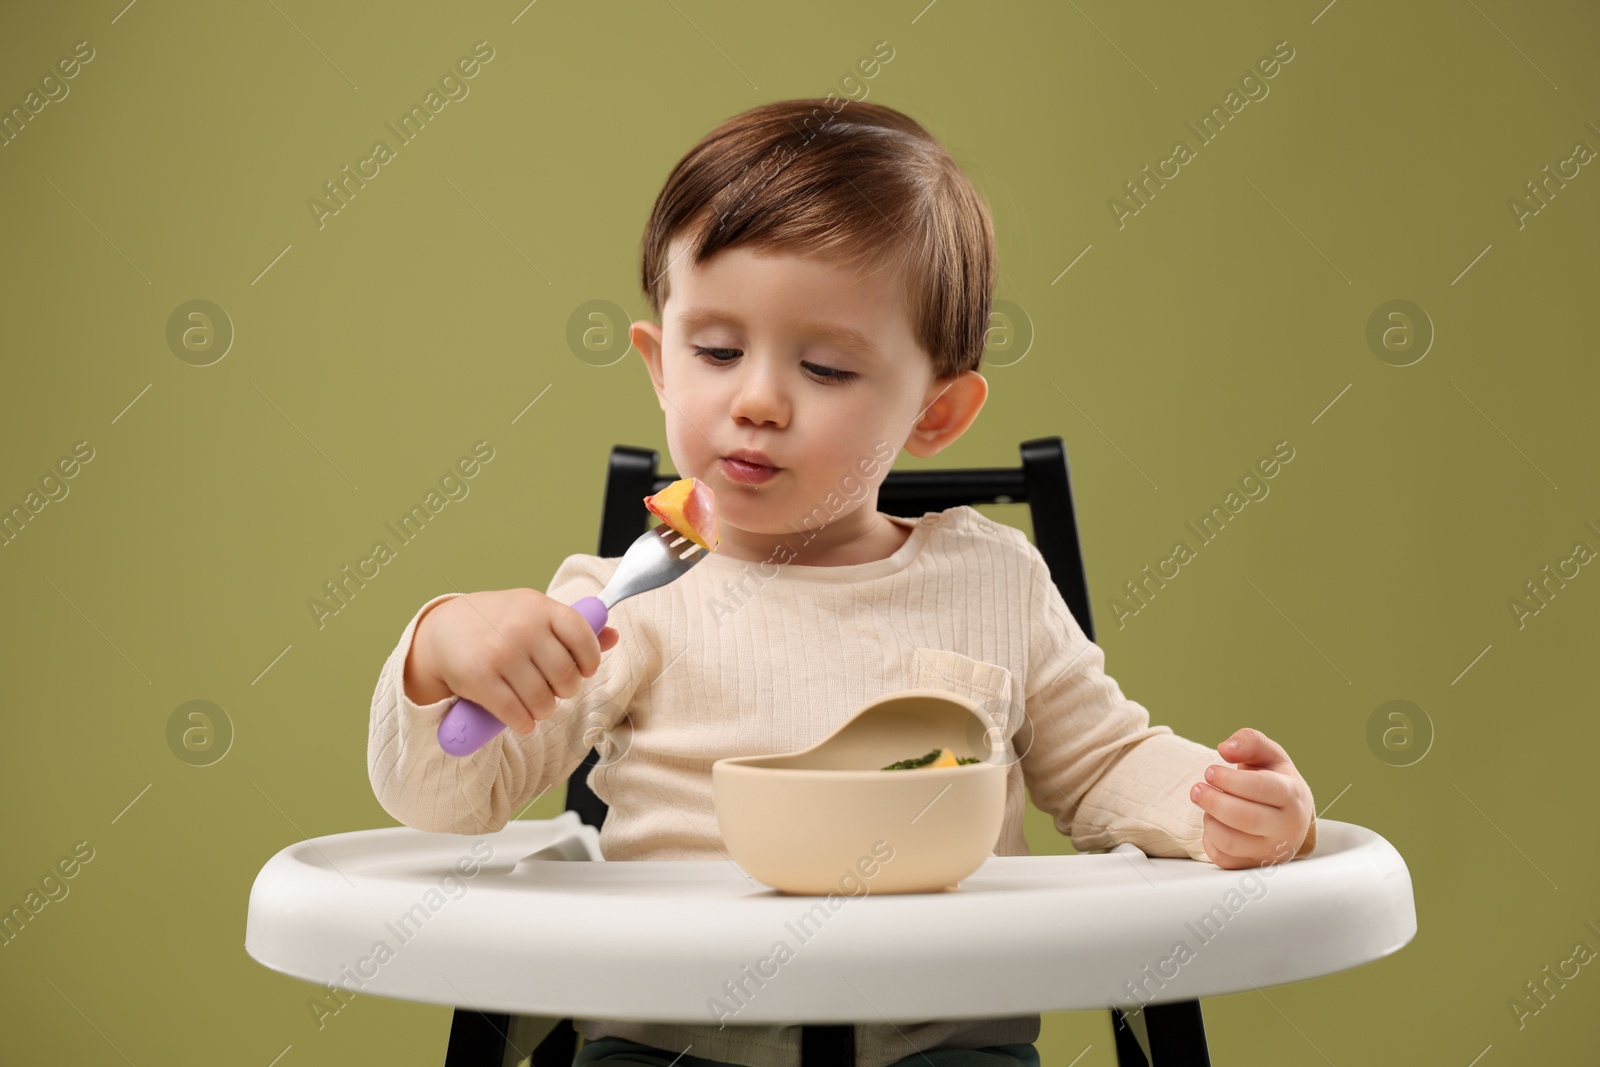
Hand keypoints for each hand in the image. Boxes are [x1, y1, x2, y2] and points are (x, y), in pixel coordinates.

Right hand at [404, 589, 619, 734]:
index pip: (583, 636)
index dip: (590, 659)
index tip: (584, 670)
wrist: (445, 629)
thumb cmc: (500, 622)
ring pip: (543, 700)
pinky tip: (522, 720)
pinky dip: (523, 723)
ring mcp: (499, 653)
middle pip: (566, 676)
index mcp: (540, 607)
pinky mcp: (479, 678)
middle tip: (554, 689)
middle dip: (565, 690)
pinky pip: (516, 714)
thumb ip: (572, 627)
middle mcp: (522, 628)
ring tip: (537, 704)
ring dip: (544, 710)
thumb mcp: (535, 613)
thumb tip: (613, 636)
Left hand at [1189, 727, 1313, 869]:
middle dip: (1213, 801)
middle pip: (1244, 818)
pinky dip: (1210, 838)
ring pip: (1230, 841)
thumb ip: (1250, 742)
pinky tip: (1216, 823)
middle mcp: (1287, 828)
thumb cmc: (1276, 782)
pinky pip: (1222, 858)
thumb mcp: (1269, 755)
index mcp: (1292, 796)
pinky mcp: (1254, 866)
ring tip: (1209, 805)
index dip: (1230, 779)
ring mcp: (1271, 851)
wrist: (1290, 817)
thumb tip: (1226, 748)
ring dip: (1210, 819)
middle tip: (1196, 789)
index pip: (1261, 788)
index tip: (1210, 771)